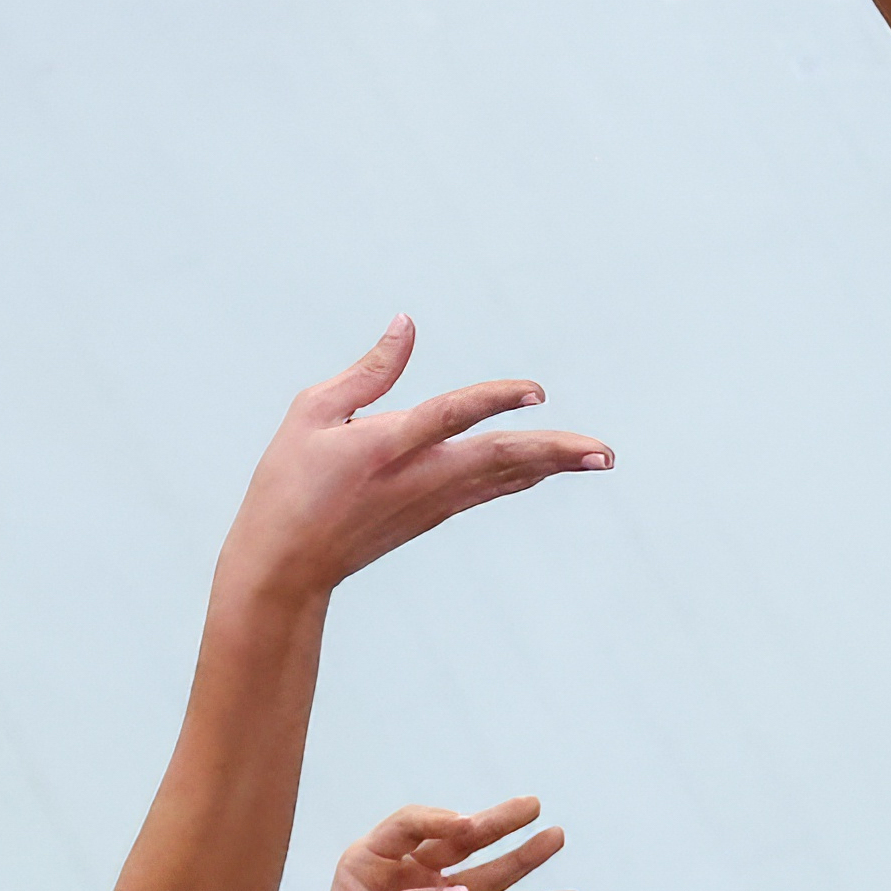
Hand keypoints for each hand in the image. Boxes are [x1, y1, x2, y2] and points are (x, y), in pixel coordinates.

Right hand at [219, 324, 608, 615]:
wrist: (286, 567)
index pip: (447, 417)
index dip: (491, 402)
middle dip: (553, 453)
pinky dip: (524, 475)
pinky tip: (553, 466)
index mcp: (383, 447)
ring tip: (601, 457)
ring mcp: (431, 502)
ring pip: (504, 478)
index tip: (535, 391)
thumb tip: (407, 323)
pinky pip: (490, 489)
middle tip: (605, 452)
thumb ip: (368, 372)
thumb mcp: (312, 414)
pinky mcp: (435, 515)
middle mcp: (417, 477)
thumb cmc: (288, 482)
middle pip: (497, 460)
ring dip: (554, 465)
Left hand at [302, 798, 572, 890]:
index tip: (465, 827)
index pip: (410, 826)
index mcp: (374, 860)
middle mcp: (413, 871)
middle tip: (530, 805)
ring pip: (490, 871)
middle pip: (460, 839)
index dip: (437, 822)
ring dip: (524, 856)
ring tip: (556, 836)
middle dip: (494, 823)